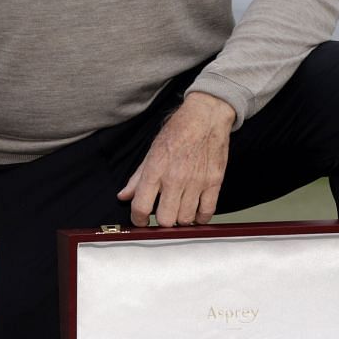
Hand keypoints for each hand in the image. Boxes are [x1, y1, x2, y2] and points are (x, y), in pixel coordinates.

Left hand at [118, 93, 236, 226]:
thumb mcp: (151, 151)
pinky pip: (207, 213)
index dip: (138, 219)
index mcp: (156, 169)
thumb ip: (137, 177)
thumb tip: (124, 195)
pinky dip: (200, 217)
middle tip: (162, 214)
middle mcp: (175, 178)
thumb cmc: (179, 130)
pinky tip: (195, 211)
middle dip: (161, 221)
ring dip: (180, 219)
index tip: (141, 220)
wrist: (206, 117)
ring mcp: (196, 182)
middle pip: (165, 219)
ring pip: (185, 219)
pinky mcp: (214, 183)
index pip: (141, 206)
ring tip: (179, 210)